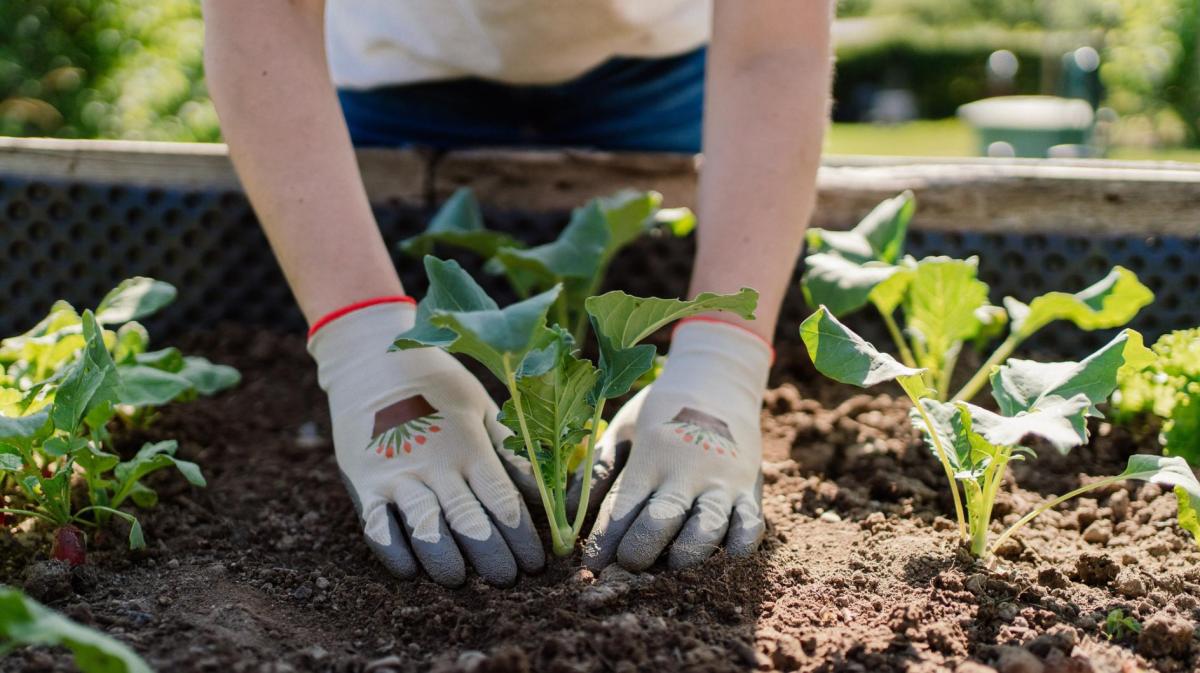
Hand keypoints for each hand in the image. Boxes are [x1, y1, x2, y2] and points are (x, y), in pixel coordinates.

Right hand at [308, 298, 543, 586]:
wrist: (371, 355)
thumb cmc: (436, 382)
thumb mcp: (482, 407)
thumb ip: (511, 450)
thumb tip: (545, 490)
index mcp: (469, 445)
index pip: (502, 500)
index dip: (521, 536)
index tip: (537, 562)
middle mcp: (435, 464)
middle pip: (469, 520)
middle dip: (492, 556)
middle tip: (508, 580)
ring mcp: (396, 473)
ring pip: (425, 527)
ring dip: (444, 559)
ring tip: (459, 581)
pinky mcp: (361, 480)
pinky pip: (376, 524)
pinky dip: (392, 549)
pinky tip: (409, 570)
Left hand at [582, 319, 771, 570]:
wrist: (718, 378)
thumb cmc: (660, 411)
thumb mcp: (622, 429)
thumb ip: (597, 470)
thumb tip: (567, 513)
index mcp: (650, 456)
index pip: (622, 508)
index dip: (605, 542)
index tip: (591, 566)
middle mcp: (686, 471)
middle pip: (661, 521)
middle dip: (640, 552)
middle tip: (630, 564)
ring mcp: (722, 481)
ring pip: (707, 528)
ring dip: (687, 555)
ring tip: (673, 565)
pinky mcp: (749, 489)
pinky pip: (751, 524)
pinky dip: (740, 546)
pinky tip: (725, 557)